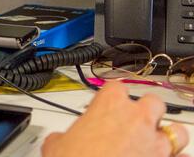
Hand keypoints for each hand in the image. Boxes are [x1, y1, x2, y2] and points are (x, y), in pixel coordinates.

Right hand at [42, 81, 189, 156]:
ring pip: (178, 131)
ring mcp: (157, 143)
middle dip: (147, 113)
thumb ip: (64, 136)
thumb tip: (60, 141)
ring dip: (169, 137)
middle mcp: (138, 119)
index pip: (116, 87)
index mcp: (110, 104)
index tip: (107, 105)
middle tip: (135, 124)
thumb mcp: (56, 144)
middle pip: (153, 103)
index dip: (112, 97)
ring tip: (155, 145)